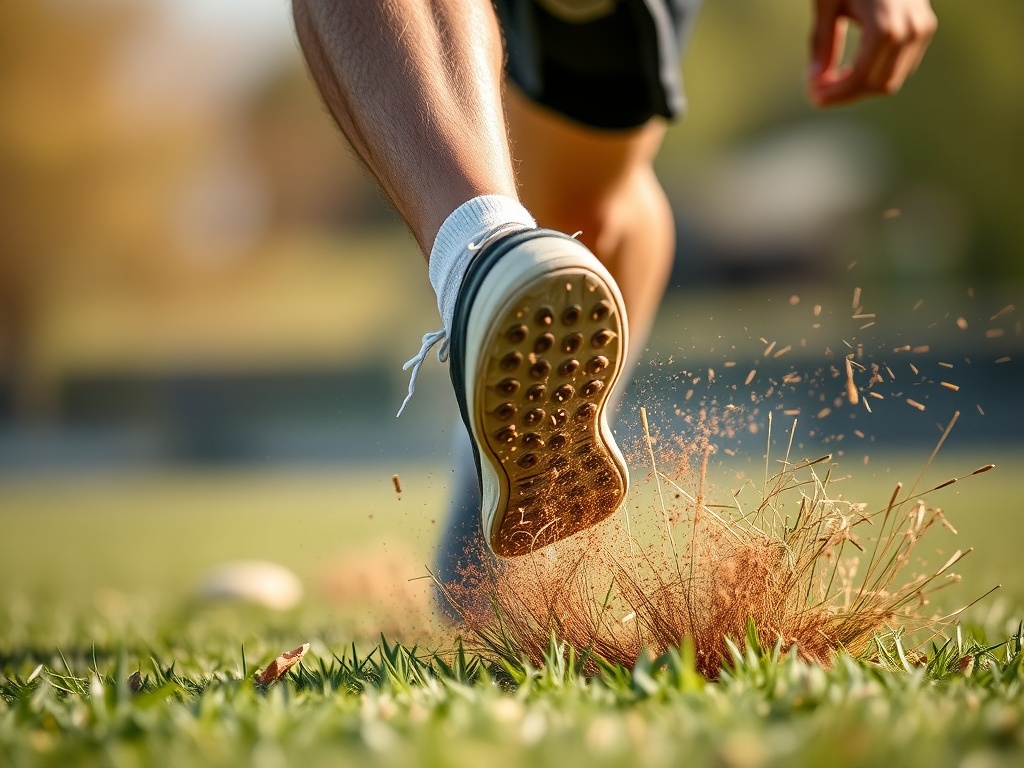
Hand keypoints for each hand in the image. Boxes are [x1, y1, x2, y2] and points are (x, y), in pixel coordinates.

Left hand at [808, 0, 936, 106]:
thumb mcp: (828, 3)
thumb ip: (822, 43)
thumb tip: (813, 81)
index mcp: (885, 26)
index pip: (861, 78)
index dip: (836, 94)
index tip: (813, 97)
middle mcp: (910, 30)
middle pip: (879, 85)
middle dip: (847, 94)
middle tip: (817, 93)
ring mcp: (922, 29)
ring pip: (892, 79)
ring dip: (860, 87)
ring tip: (830, 82)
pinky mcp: (925, 27)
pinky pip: (900, 65)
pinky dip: (874, 73)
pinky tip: (848, 70)